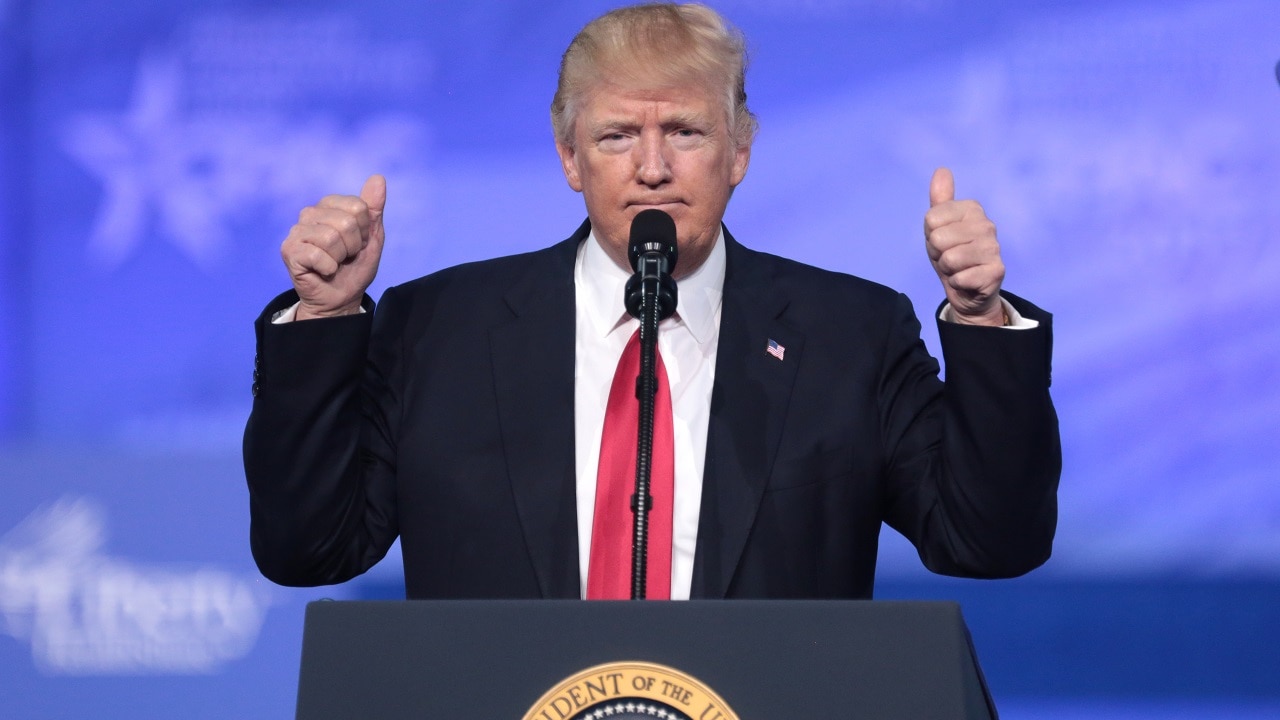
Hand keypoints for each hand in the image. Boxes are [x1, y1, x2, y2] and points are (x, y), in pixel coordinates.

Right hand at [281, 174, 386, 319]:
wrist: (342, 297)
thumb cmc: (355, 266)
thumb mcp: (372, 236)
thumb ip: (374, 208)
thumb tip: (378, 177)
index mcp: (330, 205)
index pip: (358, 207)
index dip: (364, 231)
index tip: (358, 243)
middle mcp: (310, 213)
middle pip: (346, 222)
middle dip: (353, 245)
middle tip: (346, 256)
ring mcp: (297, 231)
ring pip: (331, 238)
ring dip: (340, 257)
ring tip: (335, 262)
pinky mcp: (289, 250)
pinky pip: (317, 254)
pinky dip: (328, 268)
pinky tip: (323, 270)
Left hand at [923, 168, 1004, 325]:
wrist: (967, 289)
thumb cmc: (951, 253)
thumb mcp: (939, 225)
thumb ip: (940, 199)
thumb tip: (942, 169)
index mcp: (972, 208)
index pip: (931, 219)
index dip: (930, 234)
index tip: (943, 241)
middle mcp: (987, 224)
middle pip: (938, 238)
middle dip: (938, 253)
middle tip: (950, 257)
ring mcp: (994, 248)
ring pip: (949, 259)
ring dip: (948, 269)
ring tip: (959, 268)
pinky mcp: (996, 271)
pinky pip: (959, 278)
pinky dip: (957, 283)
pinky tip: (967, 280)